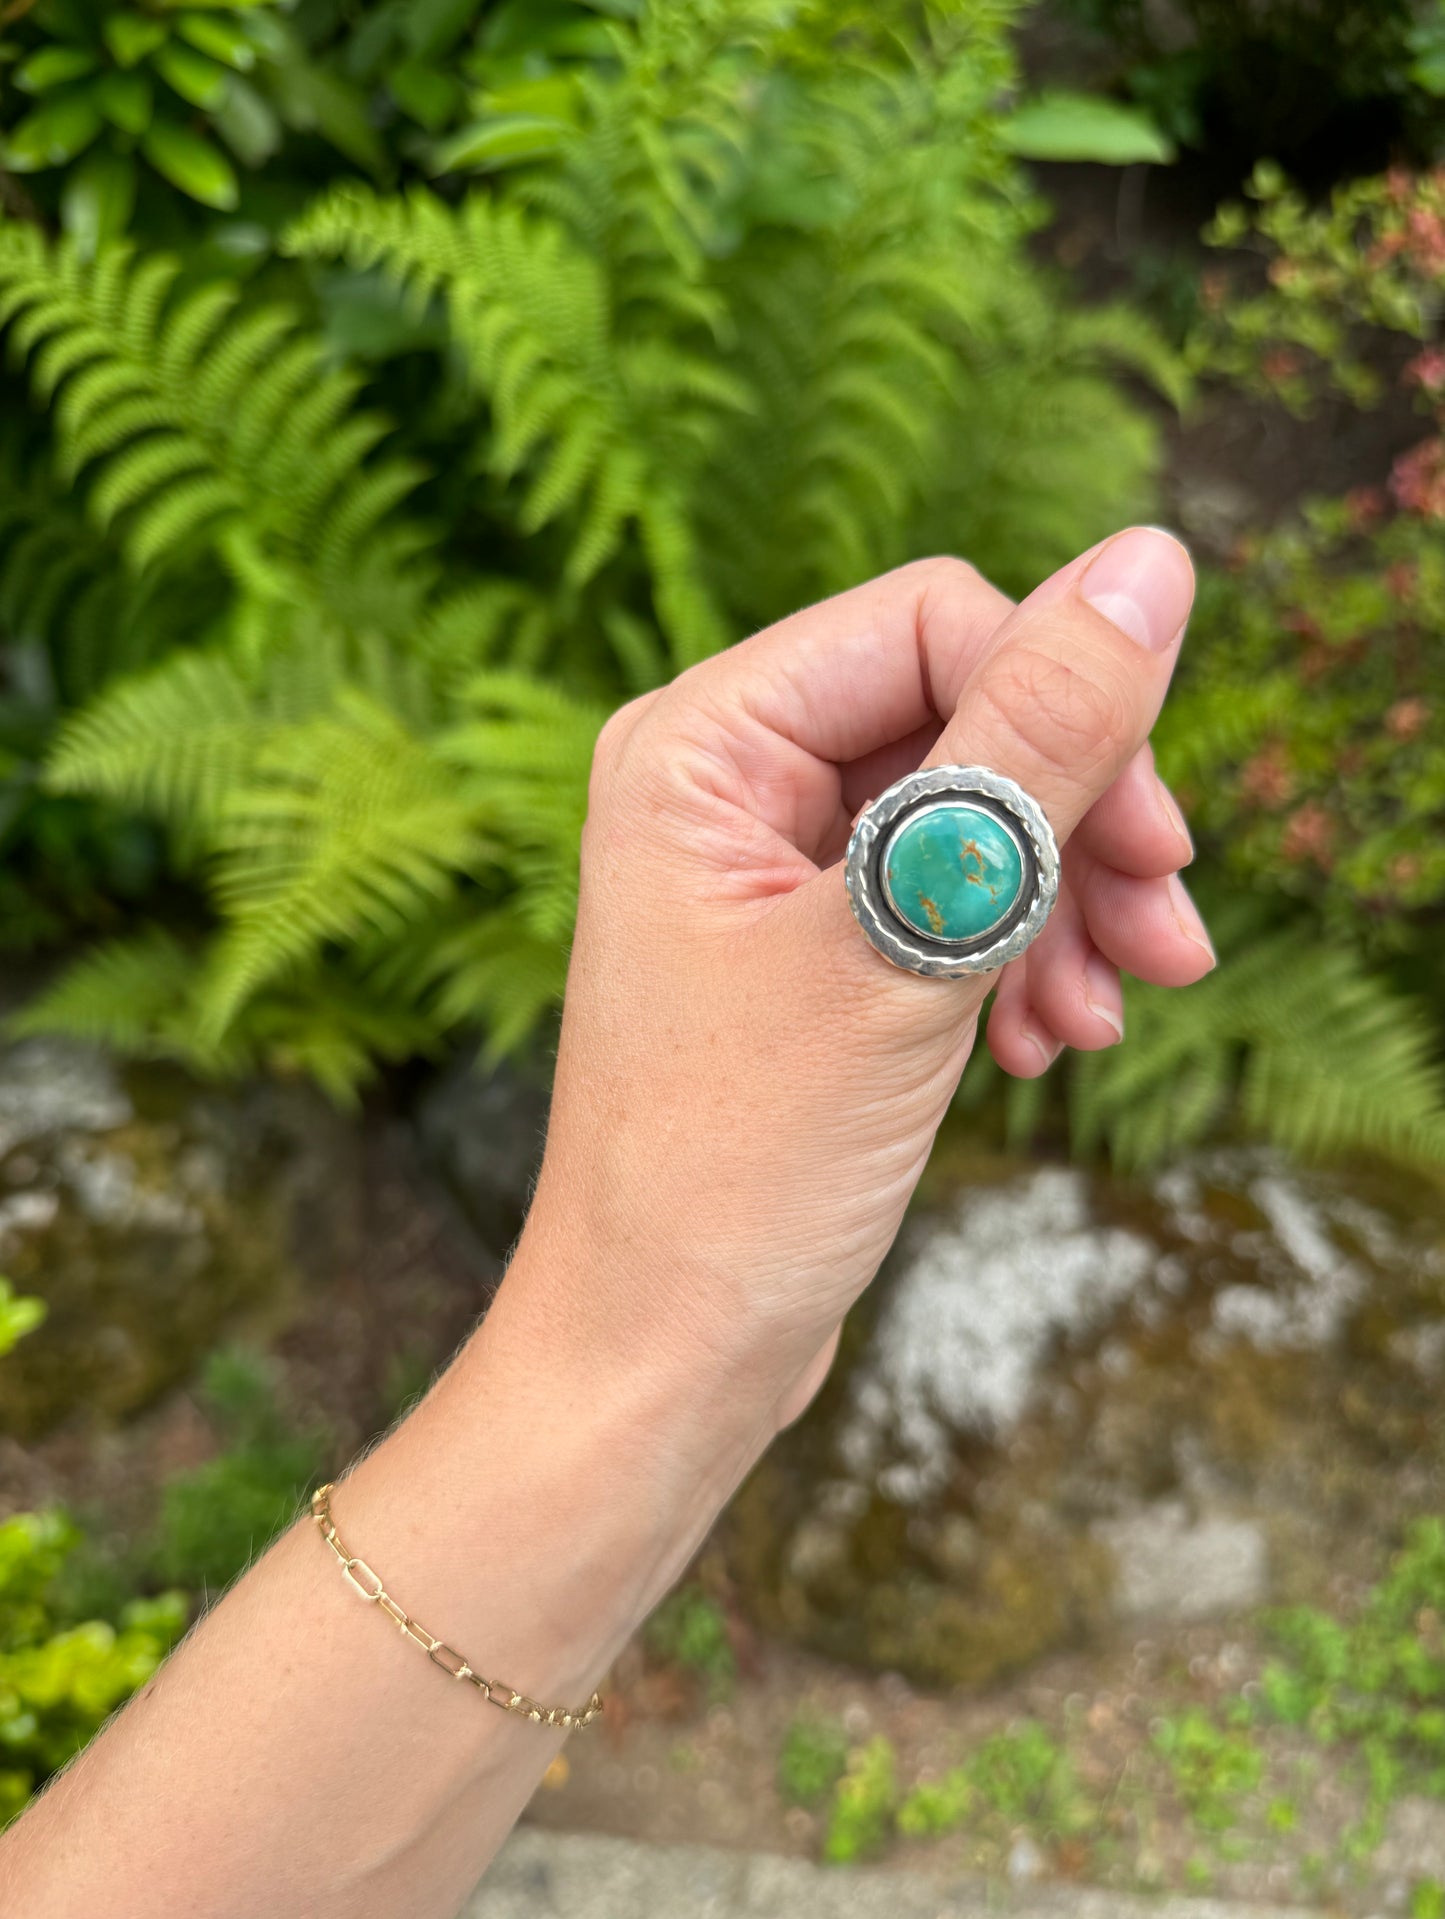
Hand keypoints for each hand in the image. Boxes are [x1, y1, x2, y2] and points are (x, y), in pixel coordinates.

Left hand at [521, 529, 1210, 1435]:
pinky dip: (1015, 957)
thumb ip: (1031, 745)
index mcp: (701, 741)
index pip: (933, 624)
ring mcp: (766, 870)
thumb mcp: (909, 938)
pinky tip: (1046, 1046)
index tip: (1158, 850)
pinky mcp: (811, 948)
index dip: (1065, 711)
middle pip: (962, 715)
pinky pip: (946, 898)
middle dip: (1076, 825)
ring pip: (971, 815)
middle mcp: (724, 783)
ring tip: (1100, 1020)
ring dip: (1061, 905)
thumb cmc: (741, 1161)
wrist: (665, 1355)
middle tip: (1168, 942)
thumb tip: (1150, 564)